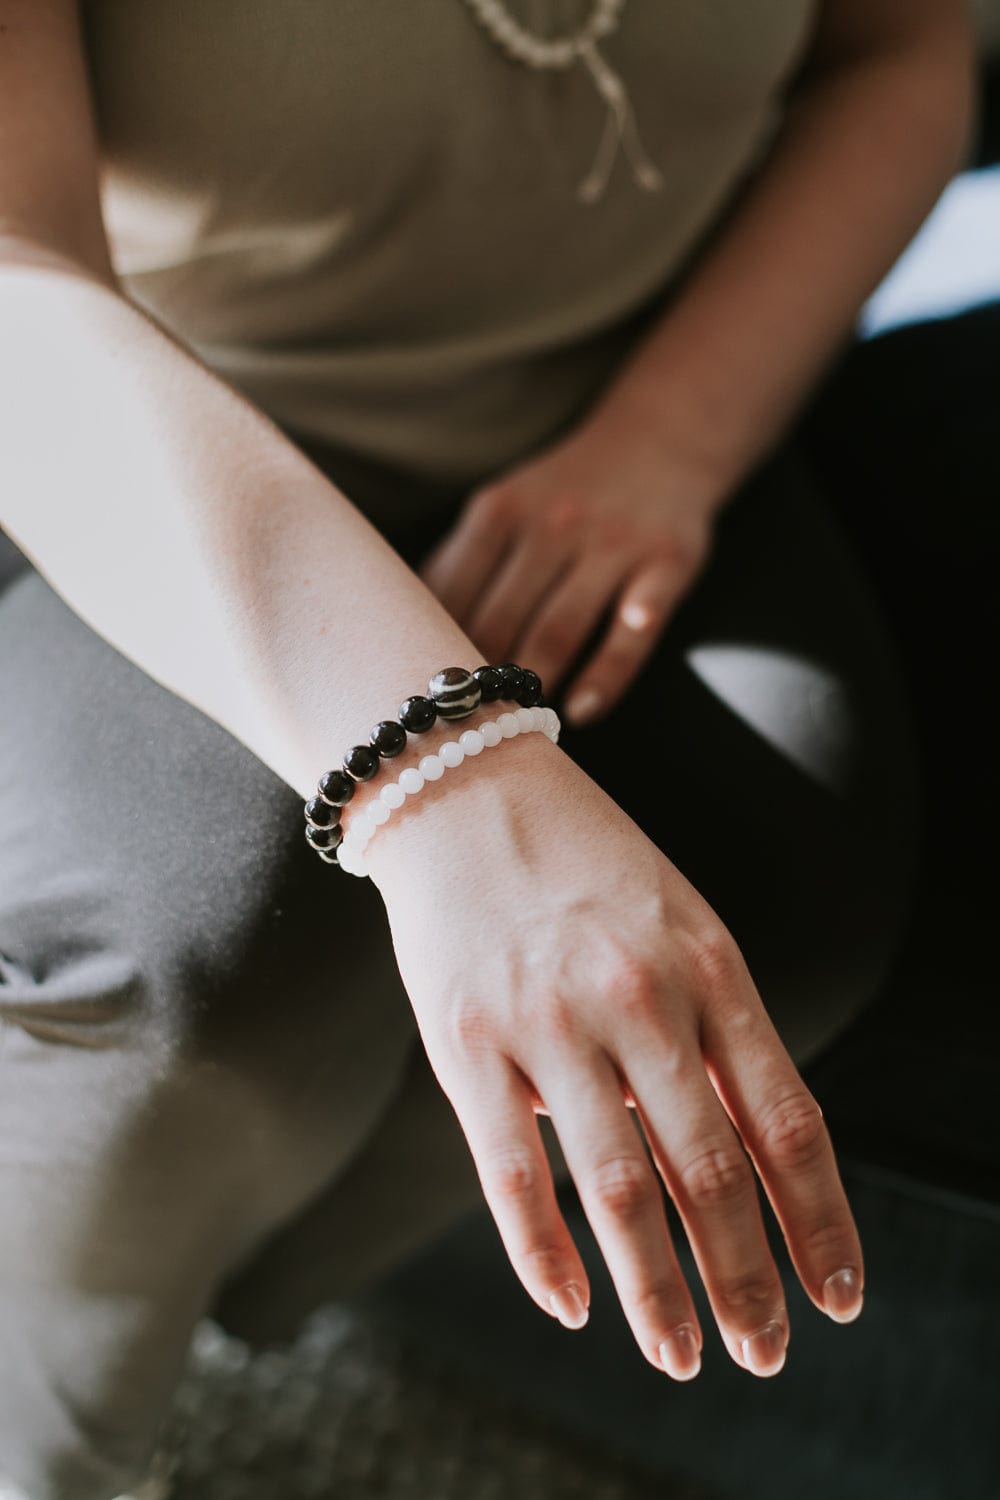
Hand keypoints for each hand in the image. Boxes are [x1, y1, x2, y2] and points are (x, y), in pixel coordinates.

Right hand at [368, 735, 864, 1380]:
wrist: (464, 790)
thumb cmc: (584, 863)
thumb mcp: (681, 922)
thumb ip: (716, 1030)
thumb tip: (758, 1151)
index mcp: (709, 968)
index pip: (786, 1121)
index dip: (820, 1220)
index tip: (838, 1294)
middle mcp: (639, 999)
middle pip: (710, 1171)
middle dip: (746, 1279)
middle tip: (765, 1352)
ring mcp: (548, 1022)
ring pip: (618, 1188)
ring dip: (658, 1292)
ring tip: (681, 1357)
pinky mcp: (467, 1043)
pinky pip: (512, 1174)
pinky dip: (545, 1253)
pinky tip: (573, 1305)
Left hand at [418, 407, 720, 725]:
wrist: (662, 436)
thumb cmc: (565, 492)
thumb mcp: (505, 505)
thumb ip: (461, 561)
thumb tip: (403, 631)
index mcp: (500, 511)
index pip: (451, 594)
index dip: (432, 647)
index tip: (420, 696)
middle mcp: (553, 524)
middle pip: (500, 619)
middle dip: (477, 680)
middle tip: (461, 730)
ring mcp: (612, 543)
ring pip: (558, 629)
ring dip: (531, 685)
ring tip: (515, 731)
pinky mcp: (667, 563)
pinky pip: (632, 630)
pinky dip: (607, 675)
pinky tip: (583, 710)